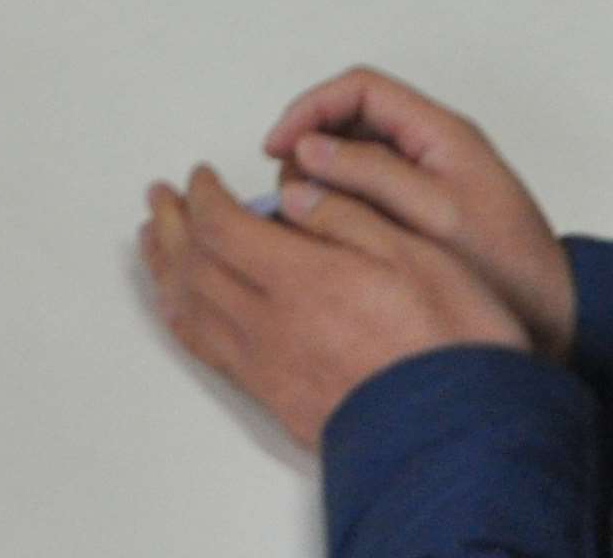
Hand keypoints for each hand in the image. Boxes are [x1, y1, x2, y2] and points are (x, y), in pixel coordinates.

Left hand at [139, 164, 527, 450]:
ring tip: (153, 241)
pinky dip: (182, 318)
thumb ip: (347, 215)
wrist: (459, 437)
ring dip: (165, 268)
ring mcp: (268, 366)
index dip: (204, 195)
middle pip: (195, 265)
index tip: (200, 175)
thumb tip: (291, 190)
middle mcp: (272, 323)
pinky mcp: (275, 397)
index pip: (224, 226)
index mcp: (304, 278)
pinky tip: (181, 307)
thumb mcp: (416, 253)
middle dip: (172, 224)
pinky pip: (207, 350)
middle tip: (160, 196)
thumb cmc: (451, 344)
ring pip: (192, 309)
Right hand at [260, 67, 575, 359]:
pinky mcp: (416, 215)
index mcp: (440, 133)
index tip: (279, 146)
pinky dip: (336, 210)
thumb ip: (372, 175)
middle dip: (310, 150)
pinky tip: (330, 243)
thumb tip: (309, 149)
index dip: (310, 109)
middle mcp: (429, 150)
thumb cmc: (511, 269)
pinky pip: (361, 196)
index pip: (359, 90)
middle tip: (295, 198)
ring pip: (349, 161)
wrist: (557, 321)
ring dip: (320, 185)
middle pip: (348, 122)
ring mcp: (422, 182)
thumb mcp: (438, 214)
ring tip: (312, 226)